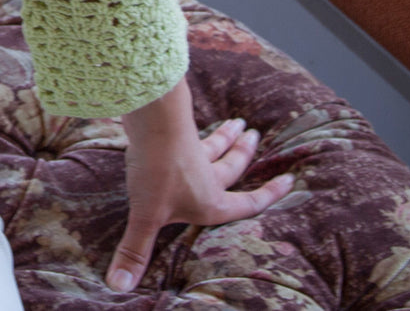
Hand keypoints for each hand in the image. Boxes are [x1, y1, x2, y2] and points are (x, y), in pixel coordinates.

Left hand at [107, 77, 293, 292]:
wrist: (154, 125)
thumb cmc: (157, 174)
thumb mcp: (145, 217)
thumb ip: (135, 250)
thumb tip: (120, 286)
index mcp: (211, 202)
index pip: (249, 203)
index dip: (270, 195)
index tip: (289, 180)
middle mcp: (208, 177)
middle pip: (232, 164)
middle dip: (244, 152)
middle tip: (254, 135)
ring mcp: (194, 153)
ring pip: (215, 145)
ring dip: (226, 135)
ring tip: (238, 123)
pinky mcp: (178, 133)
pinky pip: (192, 132)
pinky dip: (195, 128)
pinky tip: (190, 122)